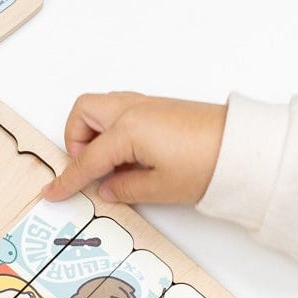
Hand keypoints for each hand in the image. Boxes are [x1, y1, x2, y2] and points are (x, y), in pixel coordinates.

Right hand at [43, 92, 226, 204]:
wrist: (244, 148)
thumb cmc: (208, 165)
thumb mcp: (161, 188)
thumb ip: (125, 189)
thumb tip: (107, 188)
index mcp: (127, 129)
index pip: (87, 159)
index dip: (68, 180)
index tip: (53, 192)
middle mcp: (132, 110)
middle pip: (83, 113)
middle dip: (75, 139)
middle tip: (89, 169)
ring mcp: (147, 105)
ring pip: (101, 107)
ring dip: (94, 132)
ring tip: (111, 164)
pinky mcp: (160, 108)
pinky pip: (122, 110)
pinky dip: (114, 129)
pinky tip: (130, 155)